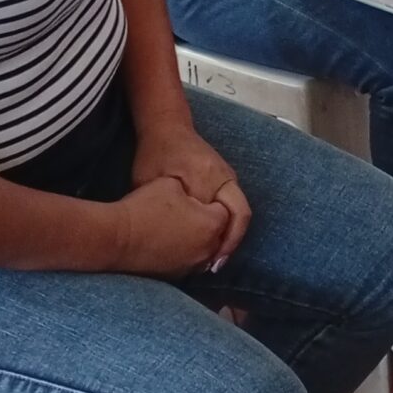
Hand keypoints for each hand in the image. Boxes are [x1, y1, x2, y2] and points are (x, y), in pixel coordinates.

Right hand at [113, 175, 234, 276]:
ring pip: (206, 251)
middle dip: (209, 223)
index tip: (197, 198)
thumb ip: (191, 189)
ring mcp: (192, 266)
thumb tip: (192, 197)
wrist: (116, 238)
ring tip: (179, 228)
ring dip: (198, 240)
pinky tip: (169, 242)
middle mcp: (208, 249)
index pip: (226, 212)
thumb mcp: (171, 184)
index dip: (211, 203)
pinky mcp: (176, 276)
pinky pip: (189, 262)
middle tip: (189, 212)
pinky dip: (184, 253)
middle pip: (218, 234)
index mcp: (211, 224)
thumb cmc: (144, 207)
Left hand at [131, 119, 250, 261]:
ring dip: (230, 236)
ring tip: (215, 259)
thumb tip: (168, 239)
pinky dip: (227, 225)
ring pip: (240, 212)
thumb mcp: (150, 182)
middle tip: (216, 266)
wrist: (167, 127)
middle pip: (241, 215)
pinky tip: (213, 240)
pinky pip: (234, 205)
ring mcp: (229, 175)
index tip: (209, 263)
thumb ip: (161, 208)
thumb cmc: (154, 154)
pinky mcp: (226, 178)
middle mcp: (225, 176)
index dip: (221, 241)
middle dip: (231, 243)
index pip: (225, 214)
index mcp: (207, 176)